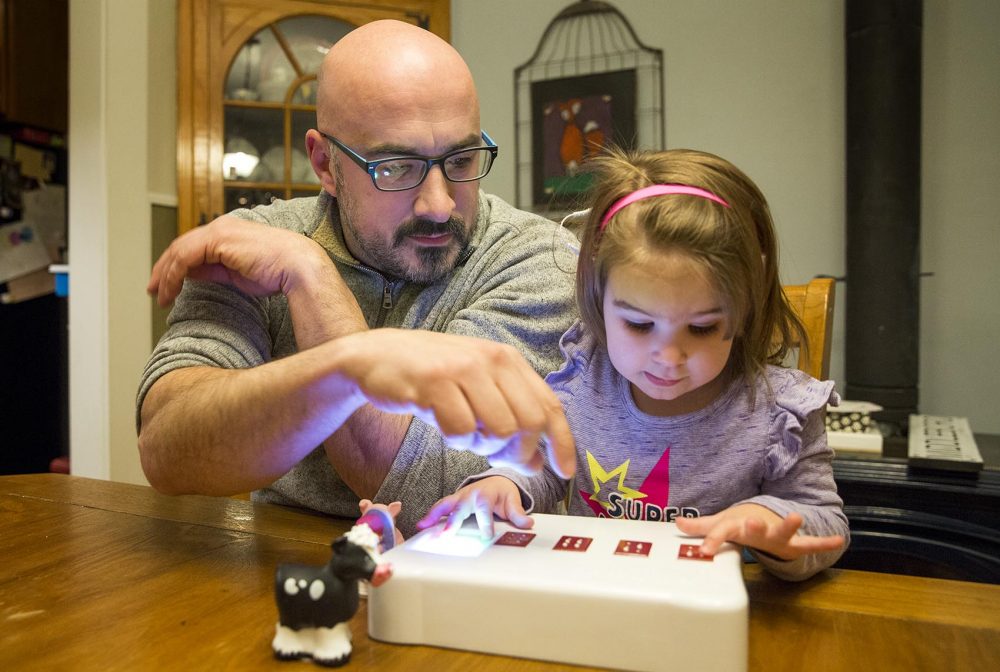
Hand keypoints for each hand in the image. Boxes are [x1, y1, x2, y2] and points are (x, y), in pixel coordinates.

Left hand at [147, 214, 331, 306]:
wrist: (297, 267)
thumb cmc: (277, 272)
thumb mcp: (237, 273)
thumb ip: (214, 270)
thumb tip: (192, 275)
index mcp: (227, 232)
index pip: (192, 247)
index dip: (174, 266)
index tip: (166, 285)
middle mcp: (221, 227)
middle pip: (180, 246)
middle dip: (163, 270)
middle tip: (153, 290)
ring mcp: (218, 231)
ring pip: (179, 251)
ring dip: (165, 275)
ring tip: (160, 296)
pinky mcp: (217, 240)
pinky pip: (185, 257)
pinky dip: (174, 275)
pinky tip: (171, 289)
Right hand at [332, 329, 575, 478]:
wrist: (374, 357)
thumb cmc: (431, 377)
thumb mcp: (478, 389)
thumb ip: (510, 418)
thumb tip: (537, 463)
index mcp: (507, 360)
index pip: (548, 406)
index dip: (562, 442)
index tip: (564, 470)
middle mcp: (490, 360)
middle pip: (529, 423)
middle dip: (517, 452)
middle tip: (495, 456)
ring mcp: (462, 369)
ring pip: (498, 430)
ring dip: (483, 445)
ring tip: (466, 434)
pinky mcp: (434, 383)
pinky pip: (460, 430)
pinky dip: (455, 439)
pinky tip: (442, 424)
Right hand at [415, 476, 531, 538]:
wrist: (495, 481)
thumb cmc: (502, 493)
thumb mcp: (512, 501)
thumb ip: (518, 514)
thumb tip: (528, 524)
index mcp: (486, 494)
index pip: (485, 509)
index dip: (485, 523)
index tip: (486, 536)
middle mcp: (470, 494)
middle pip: (460, 506)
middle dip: (454, 519)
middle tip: (448, 533)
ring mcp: (459, 497)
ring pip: (444, 505)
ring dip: (433, 515)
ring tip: (423, 527)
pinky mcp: (452, 502)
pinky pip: (439, 508)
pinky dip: (429, 516)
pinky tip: (420, 525)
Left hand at [674, 504, 844, 560]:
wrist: (765, 515)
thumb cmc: (741, 522)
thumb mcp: (721, 523)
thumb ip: (701, 526)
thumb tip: (677, 523)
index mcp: (738, 525)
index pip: (723, 531)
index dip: (712, 539)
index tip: (703, 550)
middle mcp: (758, 528)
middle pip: (754, 528)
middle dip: (753, 526)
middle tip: (751, 523)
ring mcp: (776, 535)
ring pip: (782, 531)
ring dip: (790, 525)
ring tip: (798, 517)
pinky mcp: (791, 543)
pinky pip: (808, 544)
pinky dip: (823, 542)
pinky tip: (838, 540)